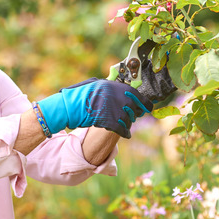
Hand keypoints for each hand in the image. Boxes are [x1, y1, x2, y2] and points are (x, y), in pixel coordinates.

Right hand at [36, 78, 152, 137]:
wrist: (70, 107)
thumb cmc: (81, 94)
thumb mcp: (97, 84)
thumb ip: (111, 86)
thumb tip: (125, 89)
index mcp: (117, 87)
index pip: (138, 96)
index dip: (145, 103)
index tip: (148, 107)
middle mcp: (119, 98)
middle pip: (135, 109)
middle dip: (135, 113)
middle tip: (133, 115)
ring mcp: (115, 110)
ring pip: (129, 120)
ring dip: (128, 123)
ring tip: (123, 123)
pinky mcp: (111, 123)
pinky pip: (124, 129)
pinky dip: (125, 132)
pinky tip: (126, 134)